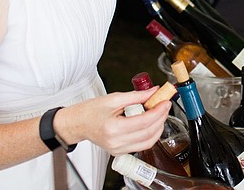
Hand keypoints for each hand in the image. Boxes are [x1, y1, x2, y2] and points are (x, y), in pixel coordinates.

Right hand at [55, 87, 170, 154]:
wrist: (78, 123)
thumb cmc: (91, 111)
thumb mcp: (114, 98)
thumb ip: (137, 96)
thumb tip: (154, 92)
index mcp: (113, 128)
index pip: (144, 122)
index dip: (158, 111)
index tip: (165, 102)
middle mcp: (116, 142)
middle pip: (149, 132)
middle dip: (161, 117)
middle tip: (165, 105)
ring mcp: (118, 149)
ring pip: (148, 142)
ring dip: (159, 127)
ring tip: (160, 113)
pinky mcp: (120, 152)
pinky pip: (142, 145)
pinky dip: (151, 134)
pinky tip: (152, 123)